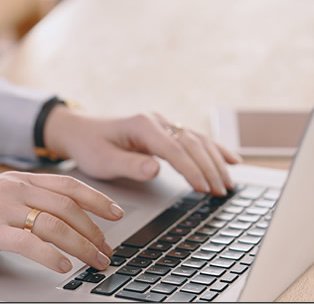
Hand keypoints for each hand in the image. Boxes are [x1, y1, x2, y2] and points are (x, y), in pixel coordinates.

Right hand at [0, 172, 123, 272]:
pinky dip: (52, 256)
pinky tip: (65, 267)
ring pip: (56, 225)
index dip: (97, 199)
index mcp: (18, 179)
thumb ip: (25, 200)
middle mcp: (14, 189)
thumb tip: (60, 217)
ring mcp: (1, 209)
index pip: (69, 185)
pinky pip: (30, 244)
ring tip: (95, 262)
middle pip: (69, 207)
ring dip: (82, 246)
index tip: (117, 213)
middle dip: (95, 231)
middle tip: (108, 250)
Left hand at [44, 107, 241, 195]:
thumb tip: (156, 169)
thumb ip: (130, 165)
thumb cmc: (90, 146)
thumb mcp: (103, 161)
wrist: (80, 131)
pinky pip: (196, 140)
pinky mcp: (166, 131)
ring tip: (227, 184)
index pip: (174, 149)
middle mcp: (157, 121)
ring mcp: (164, 125)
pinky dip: (215, 150)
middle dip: (209, 168)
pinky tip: (232, 160)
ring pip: (198, 141)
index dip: (191, 169)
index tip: (203, 188)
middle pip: (192, 144)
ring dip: (215, 162)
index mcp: (142, 125)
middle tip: (221, 192)